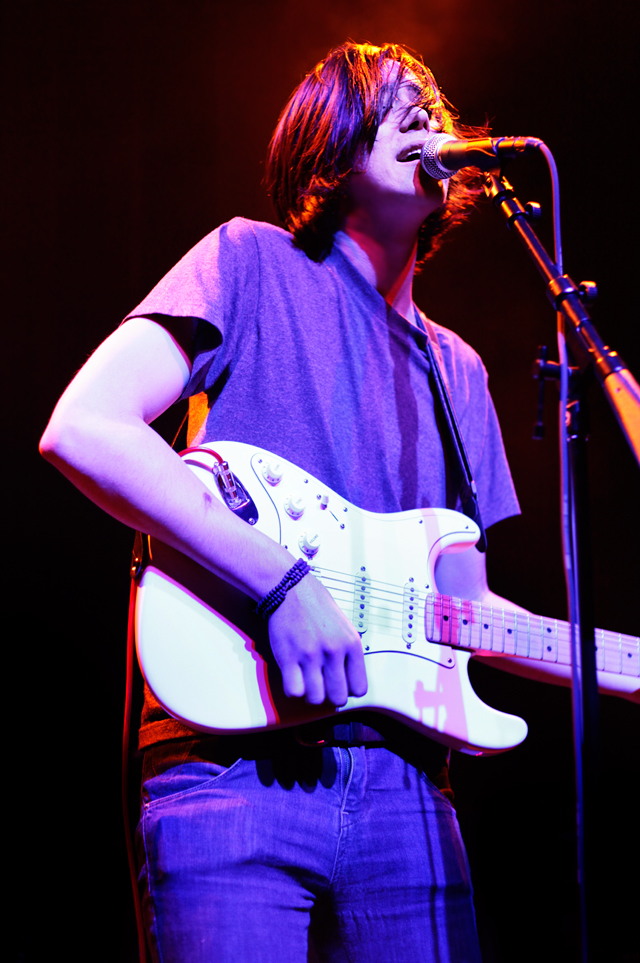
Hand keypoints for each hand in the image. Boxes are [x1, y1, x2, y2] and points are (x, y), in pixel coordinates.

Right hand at [267, 573, 367, 705]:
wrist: (291, 589)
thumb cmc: (316, 606)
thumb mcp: (345, 627)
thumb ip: (348, 653)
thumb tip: (349, 681)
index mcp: (352, 644)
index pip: (359, 688)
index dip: (348, 691)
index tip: (340, 685)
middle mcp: (334, 651)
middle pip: (338, 697)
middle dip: (330, 696)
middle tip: (323, 685)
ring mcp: (311, 655)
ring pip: (316, 699)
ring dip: (311, 694)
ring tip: (308, 681)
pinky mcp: (289, 657)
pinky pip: (294, 691)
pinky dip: (294, 690)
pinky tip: (294, 678)